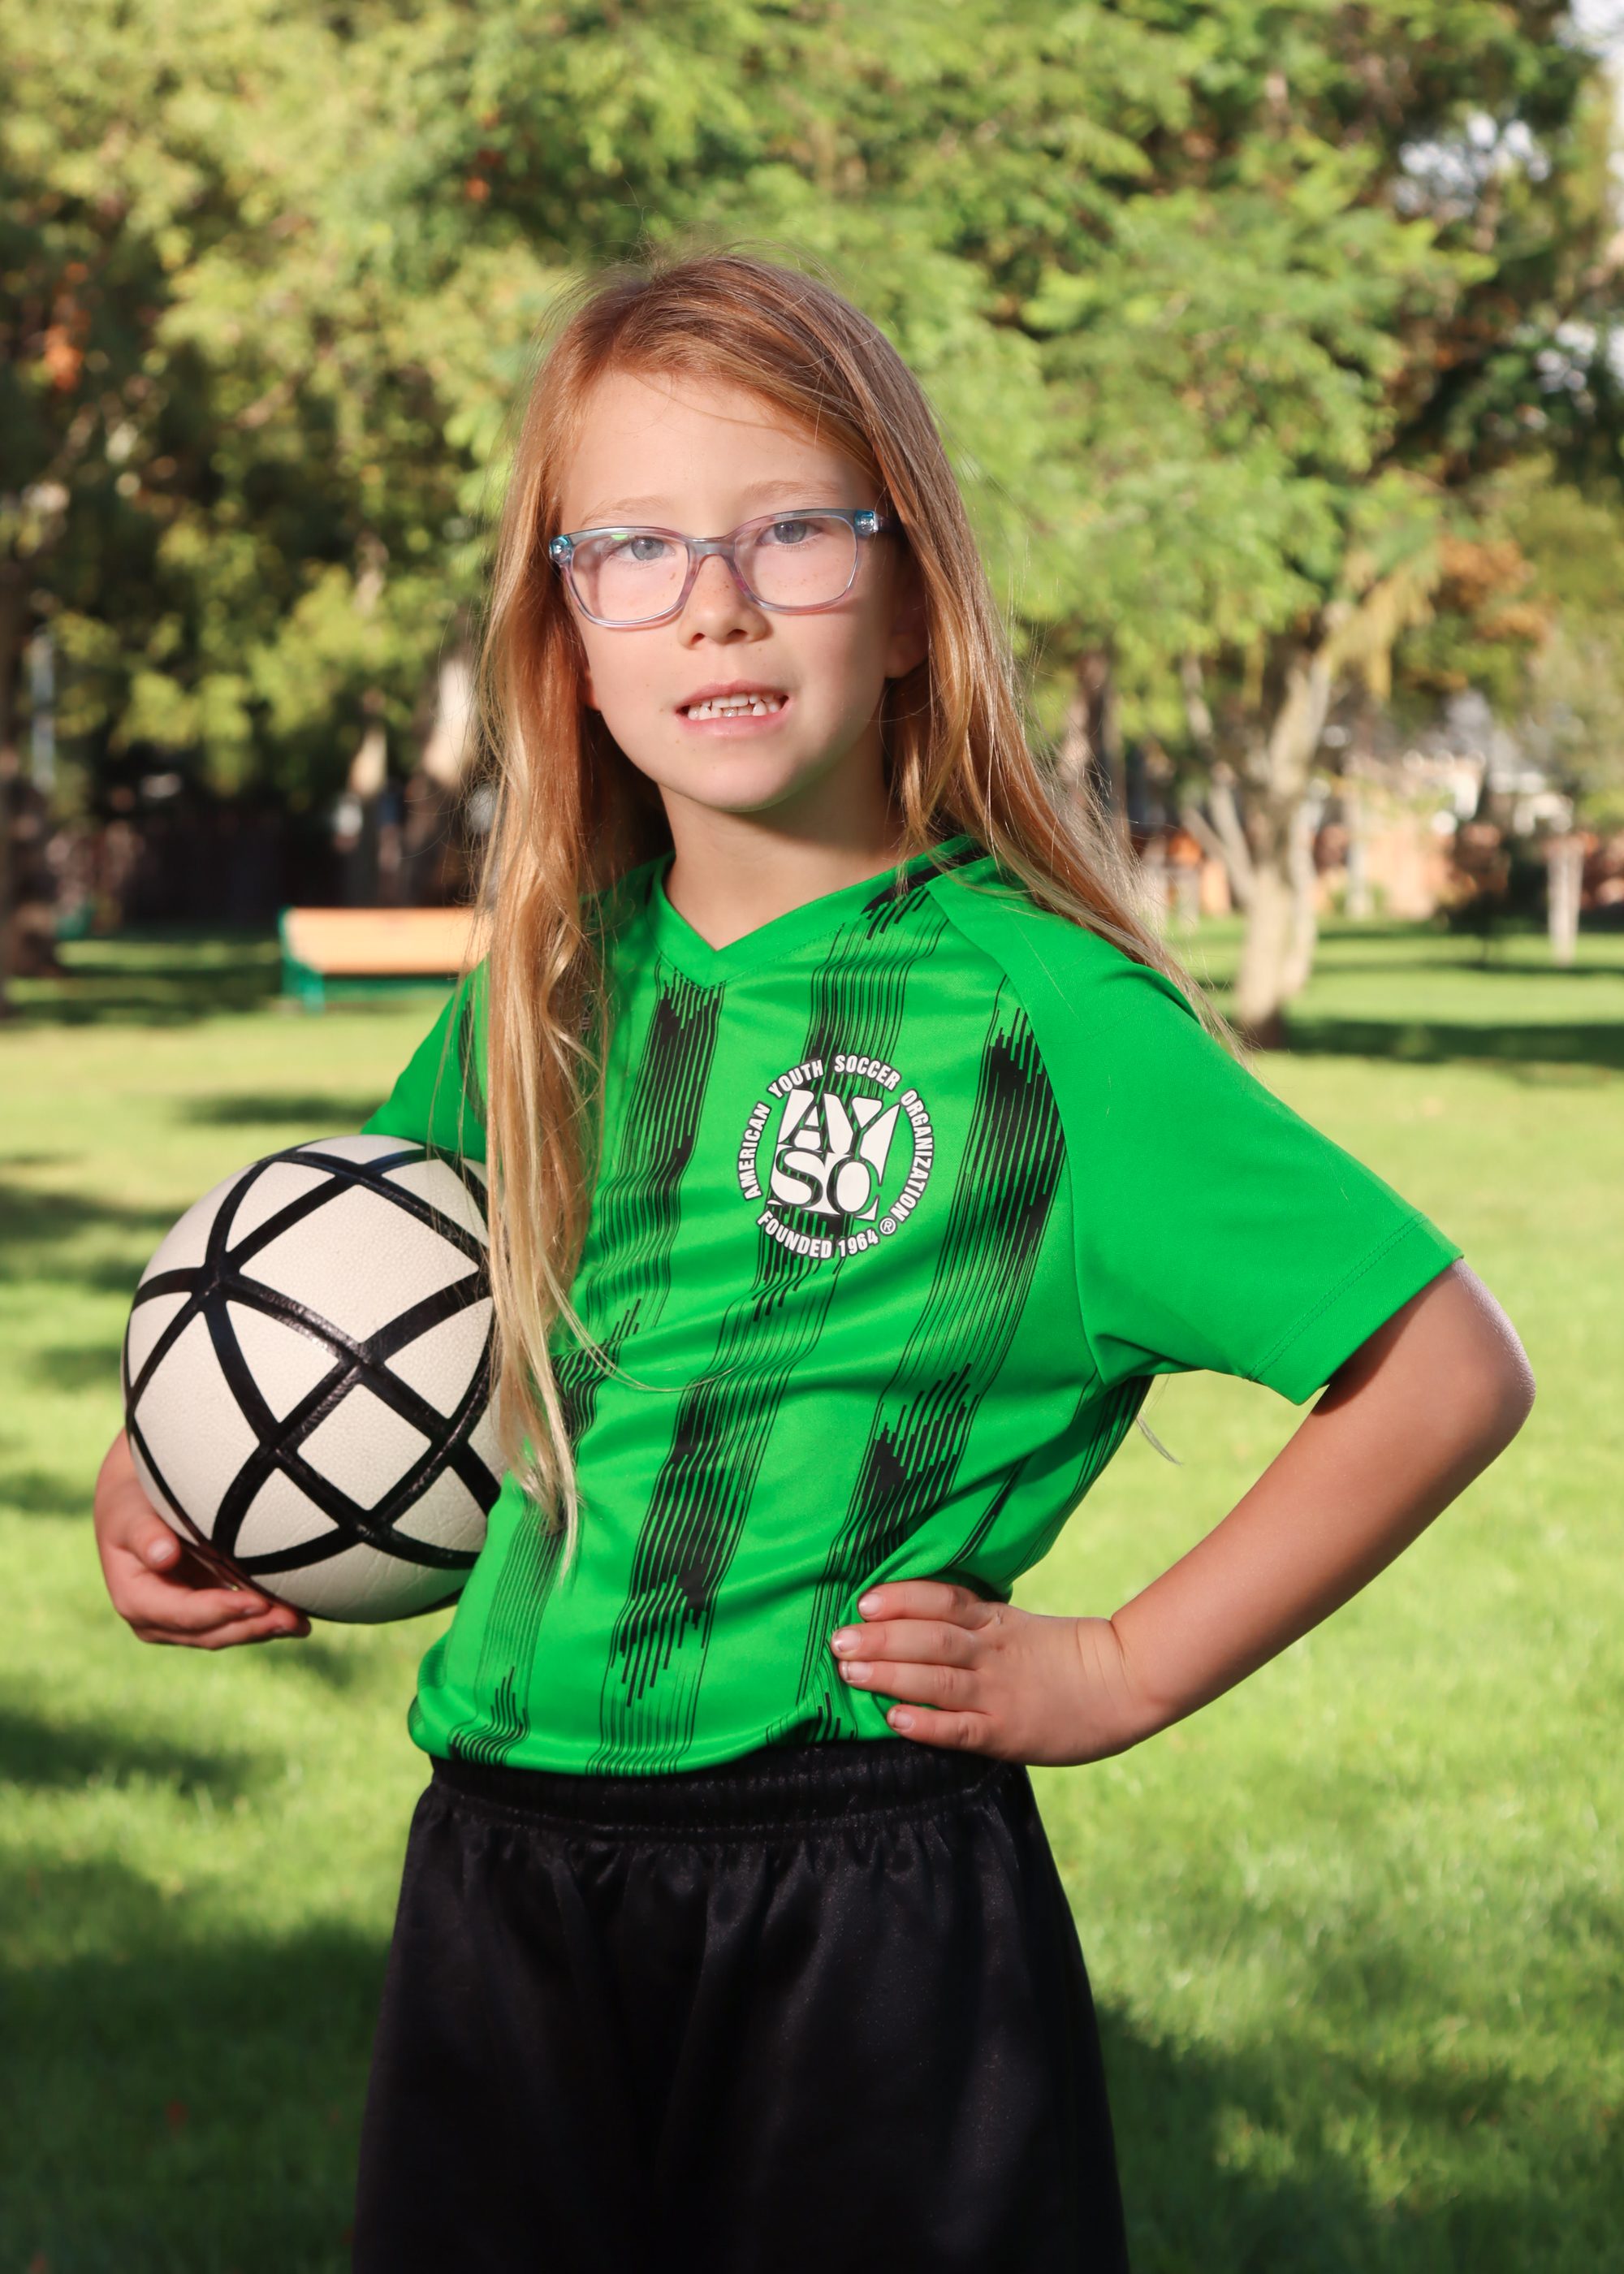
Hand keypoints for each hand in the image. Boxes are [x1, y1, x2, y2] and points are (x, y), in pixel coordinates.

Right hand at [94, 1431, 309, 1647]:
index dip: (223, 1610)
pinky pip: (234, 1624)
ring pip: (226, 1634)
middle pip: (210, 1634)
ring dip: (263, 1630)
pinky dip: (263, 1621)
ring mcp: (180, 1624)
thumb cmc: (133, 1507)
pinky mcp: (202, 1616)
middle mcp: (156, 1622)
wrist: (136, 1512)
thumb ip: (145, 1534)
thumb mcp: (131, 1515)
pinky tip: (296, 1618)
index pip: (185, 1614)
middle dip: (252, 1628)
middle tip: (293, 1619)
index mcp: (136, 1600)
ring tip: (301, 1623)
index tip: (259, 1602)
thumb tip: (163, 1555)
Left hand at [830, 1581, 1156, 1765]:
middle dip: (881, 1638)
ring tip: (851, 1672)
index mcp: (995, 1620)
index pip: (943, 1600)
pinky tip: (894, 1719)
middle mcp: (992, 1651)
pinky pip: (961, 1727)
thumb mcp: (1016, 1624)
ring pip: (937, 1679)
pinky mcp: (1007, 1732)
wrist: (1124, 1683)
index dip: (902, 1598)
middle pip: (930, 1638)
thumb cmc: (1063, 1655)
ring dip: (890, 1675)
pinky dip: (926, 1723)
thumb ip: (972, 1621)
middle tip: (838, 1639)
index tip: (865, 1600)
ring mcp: (999, 1692)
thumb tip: (910, 1616)